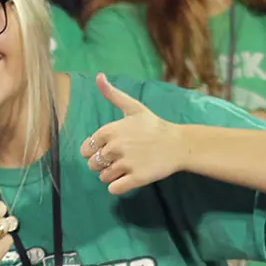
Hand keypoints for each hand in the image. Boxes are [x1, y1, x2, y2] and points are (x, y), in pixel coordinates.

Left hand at [80, 73, 182, 195]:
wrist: (179, 144)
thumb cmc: (153, 126)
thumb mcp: (133, 107)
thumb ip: (113, 94)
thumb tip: (98, 76)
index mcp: (110, 131)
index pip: (86, 149)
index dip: (95, 151)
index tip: (108, 149)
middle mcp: (115, 147)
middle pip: (93, 165)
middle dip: (102, 164)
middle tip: (120, 158)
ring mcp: (126, 163)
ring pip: (103, 177)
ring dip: (111, 175)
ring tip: (127, 166)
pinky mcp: (136, 178)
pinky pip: (114, 189)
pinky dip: (117, 187)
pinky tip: (128, 178)